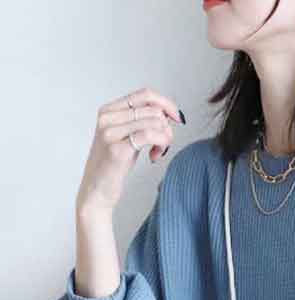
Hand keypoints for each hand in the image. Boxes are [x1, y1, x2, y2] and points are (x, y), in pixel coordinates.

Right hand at [76, 86, 183, 214]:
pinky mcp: (117, 149)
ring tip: (157, 153)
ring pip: (155, 122)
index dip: (166, 104)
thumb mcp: (127, 137)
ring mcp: (110, 132)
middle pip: (154, 110)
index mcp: (109, 110)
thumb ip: (141, 122)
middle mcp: (107, 117)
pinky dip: (161, 145)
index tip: (177, 118)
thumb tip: (169, 112)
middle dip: (167, 128)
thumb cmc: (114, 165)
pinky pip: (150, 135)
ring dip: (165, 139)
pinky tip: (155, 157)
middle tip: (163, 146)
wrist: (96, 190)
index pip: (145, 94)